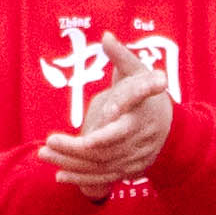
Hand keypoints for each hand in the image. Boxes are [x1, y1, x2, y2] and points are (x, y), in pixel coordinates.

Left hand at [39, 44, 178, 196]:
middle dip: (76, 146)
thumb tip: (105, 35)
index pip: (129, 108)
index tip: (99, 112)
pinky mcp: (131, 169)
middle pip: (107, 144)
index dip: (114, 110)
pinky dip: (82, 179)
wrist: (171, 128)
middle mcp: (142, 134)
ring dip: (72, 162)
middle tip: (49, 141)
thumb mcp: (138, 70)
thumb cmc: (147, 94)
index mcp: (144, 107)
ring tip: (44, 154)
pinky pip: (105, 177)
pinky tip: (60, 176)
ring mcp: (137, 154)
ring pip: (102, 163)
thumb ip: (121, 55)